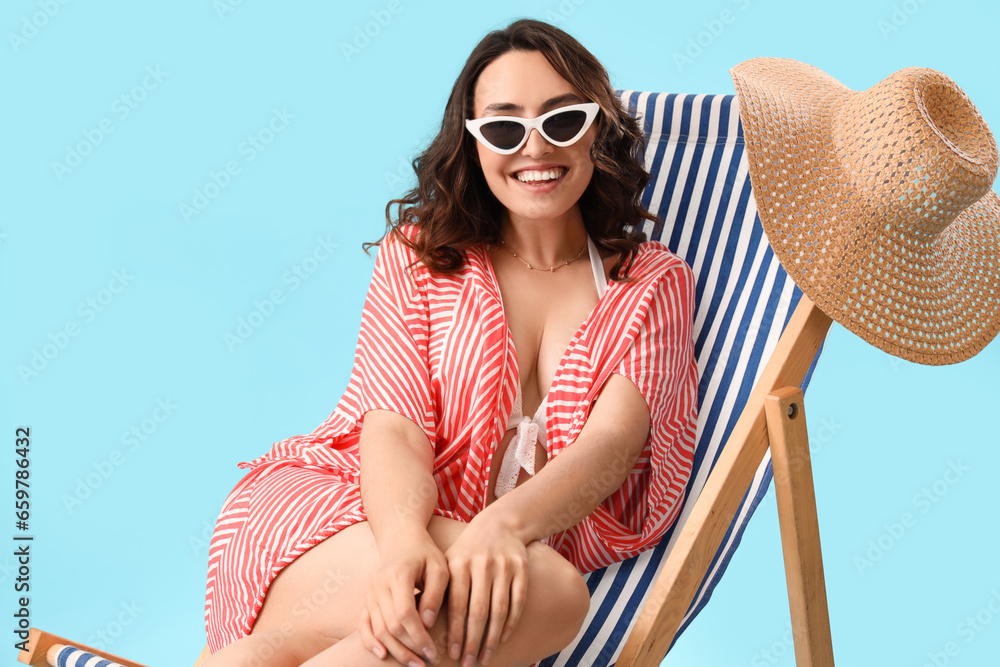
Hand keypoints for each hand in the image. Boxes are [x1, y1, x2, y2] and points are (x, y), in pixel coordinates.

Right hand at [359, 525, 448, 665]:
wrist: (401, 540)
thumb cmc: (425, 554)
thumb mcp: (439, 567)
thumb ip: (435, 593)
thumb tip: (427, 623)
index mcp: (398, 574)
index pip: (405, 613)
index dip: (418, 636)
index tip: (434, 652)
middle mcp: (379, 585)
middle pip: (391, 625)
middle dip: (409, 648)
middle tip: (428, 662)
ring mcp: (369, 593)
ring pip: (378, 629)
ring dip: (395, 650)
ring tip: (414, 664)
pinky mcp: (366, 599)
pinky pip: (363, 625)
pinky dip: (370, 641)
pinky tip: (383, 655)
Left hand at [444, 515, 528, 665]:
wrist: (500, 523)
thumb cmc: (468, 550)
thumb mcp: (449, 562)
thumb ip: (439, 589)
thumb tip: (421, 626)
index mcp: (460, 564)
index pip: (456, 605)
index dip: (454, 632)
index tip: (452, 654)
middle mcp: (482, 565)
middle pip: (478, 611)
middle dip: (472, 641)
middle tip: (468, 664)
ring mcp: (504, 567)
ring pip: (499, 610)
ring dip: (492, 638)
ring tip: (485, 658)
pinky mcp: (521, 569)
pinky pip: (518, 602)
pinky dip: (511, 623)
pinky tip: (502, 639)